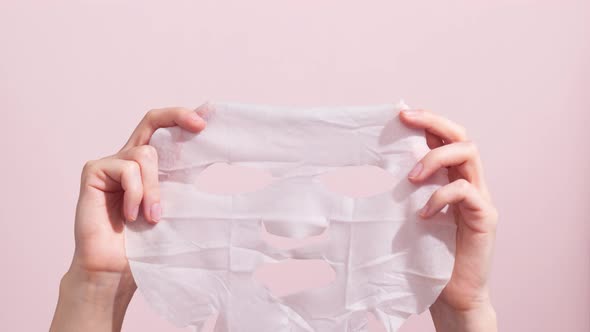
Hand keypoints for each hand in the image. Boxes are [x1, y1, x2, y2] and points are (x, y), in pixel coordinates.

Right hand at [50, 107, 206, 331]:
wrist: (116, 269)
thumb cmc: (146, 243)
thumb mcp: (175, 208)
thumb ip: (186, 184)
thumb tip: (221, 168)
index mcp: (150, 167)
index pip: (166, 132)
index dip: (184, 119)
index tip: (209, 117)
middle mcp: (130, 159)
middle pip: (152, 121)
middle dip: (177, 116)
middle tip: (199, 125)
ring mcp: (111, 164)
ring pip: (145, 154)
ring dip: (155, 188)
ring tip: (153, 217)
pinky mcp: (94, 171)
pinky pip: (127, 169)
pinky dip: (136, 193)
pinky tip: (132, 216)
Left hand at [399, 109, 497, 331]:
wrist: (452, 294)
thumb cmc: (425, 254)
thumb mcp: (408, 215)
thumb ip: (402, 193)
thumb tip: (366, 171)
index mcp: (450, 178)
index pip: (445, 138)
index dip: (427, 121)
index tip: (400, 113)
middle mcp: (469, 182)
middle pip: (461, 136)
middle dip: (434, 122)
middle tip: (407, 119)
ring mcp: (480, 198)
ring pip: (469, 154)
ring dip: (435, 158)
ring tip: (410, 178)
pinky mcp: (485, 217)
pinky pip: (467, 192)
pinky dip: (441, 196)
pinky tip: (423, 214)